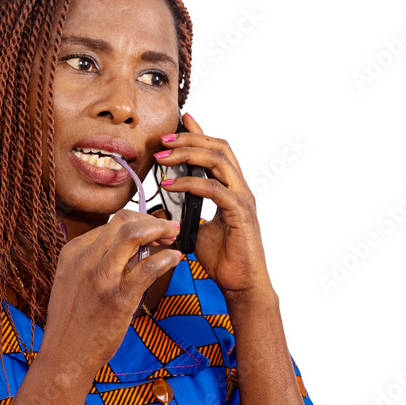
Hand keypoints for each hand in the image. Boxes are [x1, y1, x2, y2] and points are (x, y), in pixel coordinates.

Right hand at [41, 209, 181, 375]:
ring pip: (134, 234)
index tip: (151, 229)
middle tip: (168, 229)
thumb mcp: (72, 280)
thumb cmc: (72, 322)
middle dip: (151, 219)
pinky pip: (148, 267)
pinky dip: (166, 259)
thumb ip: (93, 261)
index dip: (137, 222)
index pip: (111, 223)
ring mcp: (102, 277)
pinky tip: (174, 260)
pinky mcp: (119, 297)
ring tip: (173, 236)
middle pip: (124, 220)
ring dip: (160, 229)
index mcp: (73, 252)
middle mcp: (86, 259)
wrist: (65, 355)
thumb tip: (126, 249)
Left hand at [154, 112, 271, 295]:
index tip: (182, 119)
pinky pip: (214, 189)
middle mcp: (241, 189)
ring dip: (188, 154)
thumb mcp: (198, 230)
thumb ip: (186, 213)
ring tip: (163, 158)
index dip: (200, 132)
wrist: (241, 285)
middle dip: (190, 138)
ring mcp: (243, 199)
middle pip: (219, 148)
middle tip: (163, 140)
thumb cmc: (224, 260)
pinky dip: (190, 183)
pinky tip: (171, 185)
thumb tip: (163, 207)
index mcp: (233, 189)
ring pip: (219, 161)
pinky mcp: (240, 213)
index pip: (218, 152)